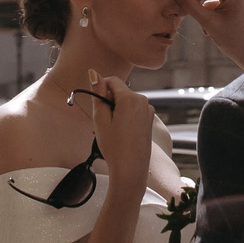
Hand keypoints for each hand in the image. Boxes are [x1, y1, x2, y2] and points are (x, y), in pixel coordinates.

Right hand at [77, 71, 153, 186]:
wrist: (131, 170)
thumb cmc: (114, 146)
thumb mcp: (101, 118)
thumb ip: (97, 93)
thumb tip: (94, 72)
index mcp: (131, 98)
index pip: (112, 80)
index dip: (101, 89)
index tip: (97, 105)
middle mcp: (143, 101)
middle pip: (120, 91)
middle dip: (109, 101)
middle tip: (103, 122)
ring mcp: (149, 111)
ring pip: (127, 102)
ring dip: (117, 109)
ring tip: (112, 130)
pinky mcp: (150, 120)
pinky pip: (134, 111)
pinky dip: (125, 116)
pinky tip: (122, 133)